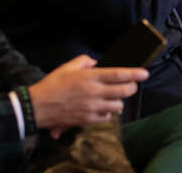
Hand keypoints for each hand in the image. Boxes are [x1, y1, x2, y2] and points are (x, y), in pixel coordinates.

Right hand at [28, 55, 147, 137]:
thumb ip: (86, 61)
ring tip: (112, 96)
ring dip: (118, 101)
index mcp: (90, 77)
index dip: (135, 74)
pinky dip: (108, 112)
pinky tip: (102, 107)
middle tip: (130, 85)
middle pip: (124, 91)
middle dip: (132, 87)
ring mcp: (91, 108)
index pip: (120, 74)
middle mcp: (94, 92)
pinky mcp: (87, 120)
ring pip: (118, 106)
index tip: (145, 73)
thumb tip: (97, 63)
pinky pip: (107, 117)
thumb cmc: (52, 85)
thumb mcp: (68, 66)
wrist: (37, 107)